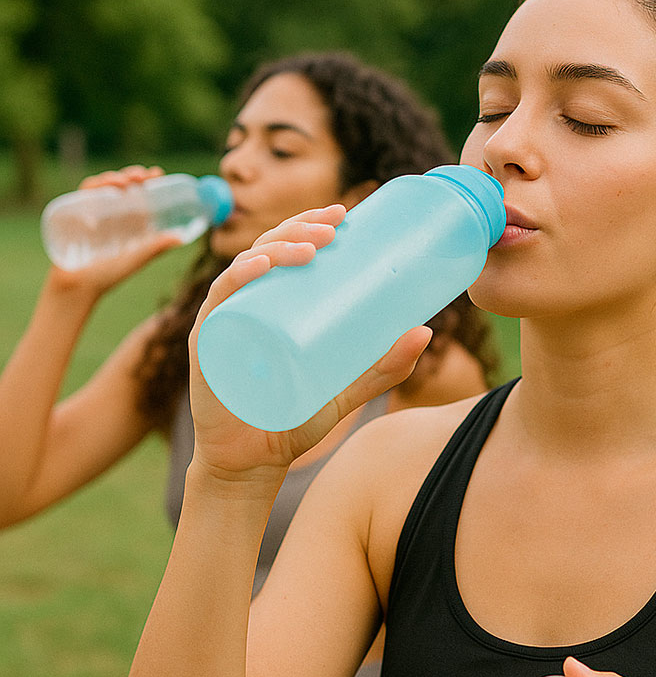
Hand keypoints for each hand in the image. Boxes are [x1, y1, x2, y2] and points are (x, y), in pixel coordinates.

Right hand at [48, 165, 179, 298]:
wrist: (77, 285)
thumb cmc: (109, 275)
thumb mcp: (136, 258)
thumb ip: (155, 248)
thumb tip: (181, 238)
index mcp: (131, 222)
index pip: (142, 196)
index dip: (150, 183)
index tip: (158, 174)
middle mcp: (115, 214)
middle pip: (125, 186)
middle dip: (133, 176)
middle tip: (142, 176)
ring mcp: (95, 212)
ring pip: (105, 185)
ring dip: (115, 178)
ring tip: (125, 182)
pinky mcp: (76, 212)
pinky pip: (85, 193)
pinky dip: (95, 186)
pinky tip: (106, 190)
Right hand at [186, 205, 431, 480]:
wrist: (255, 463)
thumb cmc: (295, 420)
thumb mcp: (349, 389)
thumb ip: (385, 366)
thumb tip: (426, 330)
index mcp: (275, 305)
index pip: (288, 250)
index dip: (310, 223)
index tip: (344, 213)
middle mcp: (247, 305)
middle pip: (268, 249)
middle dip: (300, 227)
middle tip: (335, 226)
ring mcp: (224, 321)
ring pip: (245, 266)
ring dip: (278, 246)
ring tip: (313, 245)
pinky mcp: (207, 344)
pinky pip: (218, 301)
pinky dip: (239, 278)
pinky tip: (262, 267)